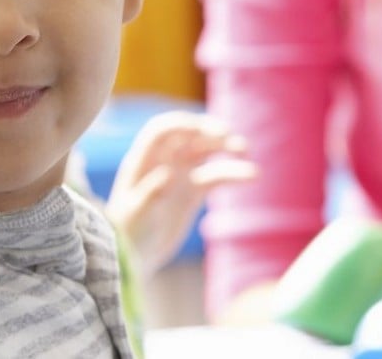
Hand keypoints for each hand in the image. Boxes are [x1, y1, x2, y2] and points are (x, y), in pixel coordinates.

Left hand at [105, 111, 255, 274]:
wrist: (134, 255)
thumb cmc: (128, 232)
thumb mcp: (137, 214)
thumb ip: (151, 193)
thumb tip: (168, 174)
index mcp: (143, 159)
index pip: (163, 129)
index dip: (183, 125)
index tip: (203, 131)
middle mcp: (162, 161)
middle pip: (188, 135)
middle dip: (208, 131)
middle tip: (228, 135)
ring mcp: (179, 174)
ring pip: (205, 151)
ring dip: (224, 146)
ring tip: (245, 149)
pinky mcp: (192, 191)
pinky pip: (215, 175)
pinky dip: (233, 173)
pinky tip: (252, 175)